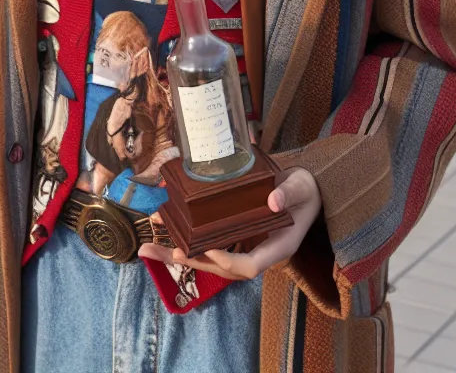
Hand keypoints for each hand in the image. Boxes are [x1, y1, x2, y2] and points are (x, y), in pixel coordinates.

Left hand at [137, 166, 321, 279]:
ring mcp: (245, 245)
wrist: (303, 189)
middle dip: (193, 262)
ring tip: (150, 248)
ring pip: (211, 259)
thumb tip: (273, 201)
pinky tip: (164, 226)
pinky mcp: (235, 235)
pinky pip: (209, 243)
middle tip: (164, 253)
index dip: (229, 262)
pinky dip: (186, 237)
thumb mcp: (301, 186)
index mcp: (277, 246)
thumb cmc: (305, 189)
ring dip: (181, 254)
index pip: (250, 266)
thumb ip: (289, 192)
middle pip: (222, 269)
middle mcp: (258, 251)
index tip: (210, 250)